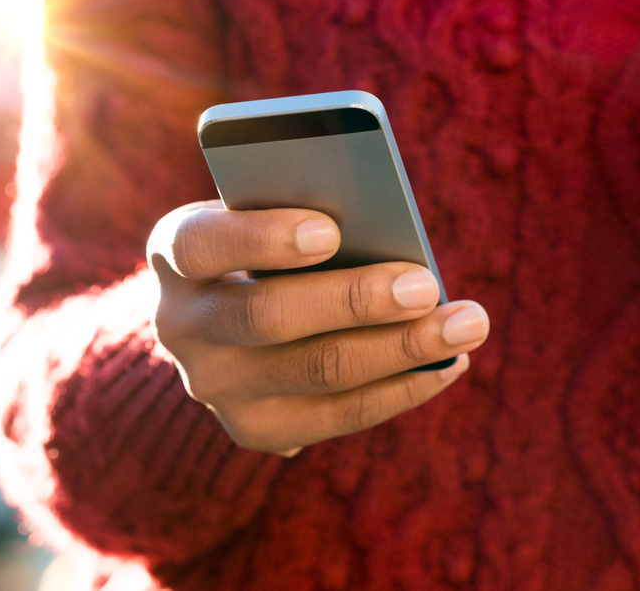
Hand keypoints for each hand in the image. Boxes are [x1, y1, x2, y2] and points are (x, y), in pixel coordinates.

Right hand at [147, 201, 488, 454]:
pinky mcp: (253, 428)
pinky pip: (337, 417)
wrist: (229, 319)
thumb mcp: (267, 213)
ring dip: (400, 348)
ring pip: (314, 371)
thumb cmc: (267, 243)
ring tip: (465, 324)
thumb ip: (302, 211)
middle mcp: (179, 324)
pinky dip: (400, 389)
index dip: (261, 239)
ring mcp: (212, 385)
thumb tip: (387, 231)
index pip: (201, 244)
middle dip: (355, 301)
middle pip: (266, 317)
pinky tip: (448, 364)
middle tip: (426, 285)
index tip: (330, 230)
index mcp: (174, 251)